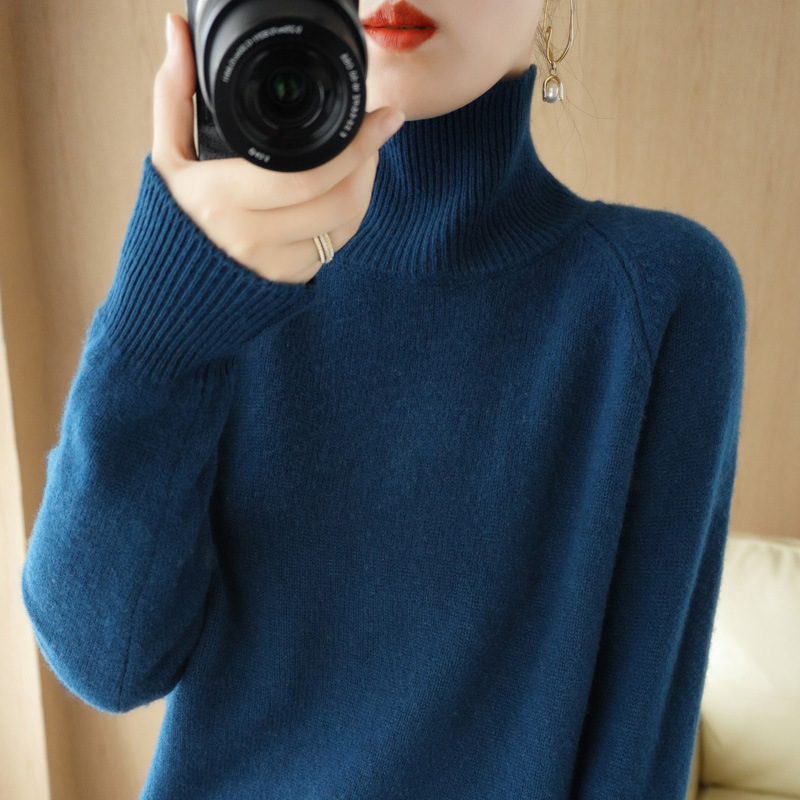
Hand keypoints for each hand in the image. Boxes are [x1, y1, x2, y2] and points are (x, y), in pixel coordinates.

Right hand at [151, 12, 404, 283]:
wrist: (174, 283)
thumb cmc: (175, 212)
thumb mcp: (168, 155)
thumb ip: (175, 93)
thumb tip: (178, 31)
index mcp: (221, 199)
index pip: (306, 175)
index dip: (354, 146)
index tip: (382, 116)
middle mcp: (251, 238)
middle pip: (338, 201)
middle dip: (367, 160)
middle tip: (376, 130)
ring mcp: (275, 264)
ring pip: (345, 223)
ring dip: (365, 185)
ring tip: (363, 154)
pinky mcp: (291, 279)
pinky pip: (337, 243)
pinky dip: (350, 213)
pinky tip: (346, 188)